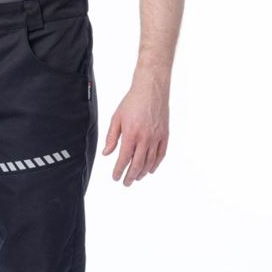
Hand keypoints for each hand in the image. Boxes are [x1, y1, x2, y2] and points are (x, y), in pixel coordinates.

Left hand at [101, 70, 168, 184]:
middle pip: (137, 164)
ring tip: (136, 177)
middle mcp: (145, 138)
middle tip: (125, 183)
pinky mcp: (165, 135)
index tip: (115, 177)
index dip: (119, 171)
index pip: (124, 159)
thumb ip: (111, 137)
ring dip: (142, 172)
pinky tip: (150, 169)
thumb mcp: (116, 118)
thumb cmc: (132, 101)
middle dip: (130, 176)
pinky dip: (156, 164)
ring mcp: (156, 137)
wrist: (151, 89)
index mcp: (131, 134)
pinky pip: (161, 154)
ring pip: (150, 162)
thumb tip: (106, 153)